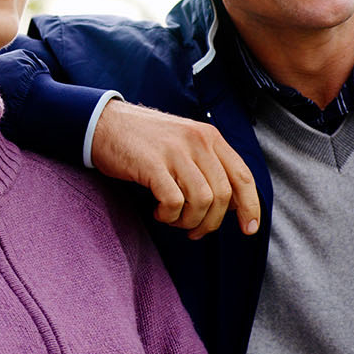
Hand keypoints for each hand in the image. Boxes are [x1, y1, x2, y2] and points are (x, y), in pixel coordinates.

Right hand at [90, 99, 259, 239]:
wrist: (103, 122)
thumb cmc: (144, 140)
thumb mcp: (184, 142)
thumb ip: (208, 165)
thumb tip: (234, 204)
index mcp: (209, 136)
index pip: (242, 176)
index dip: (250, 207)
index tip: (248, 230)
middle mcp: (197, 141)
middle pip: (223, 195)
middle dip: (211, 222)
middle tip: (194, 231)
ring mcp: (175, 152)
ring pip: (202, 201)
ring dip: (189, 221)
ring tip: (172, 219)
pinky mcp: (153, 164)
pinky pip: (174, 203)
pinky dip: (169, 216)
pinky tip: (158, 212)